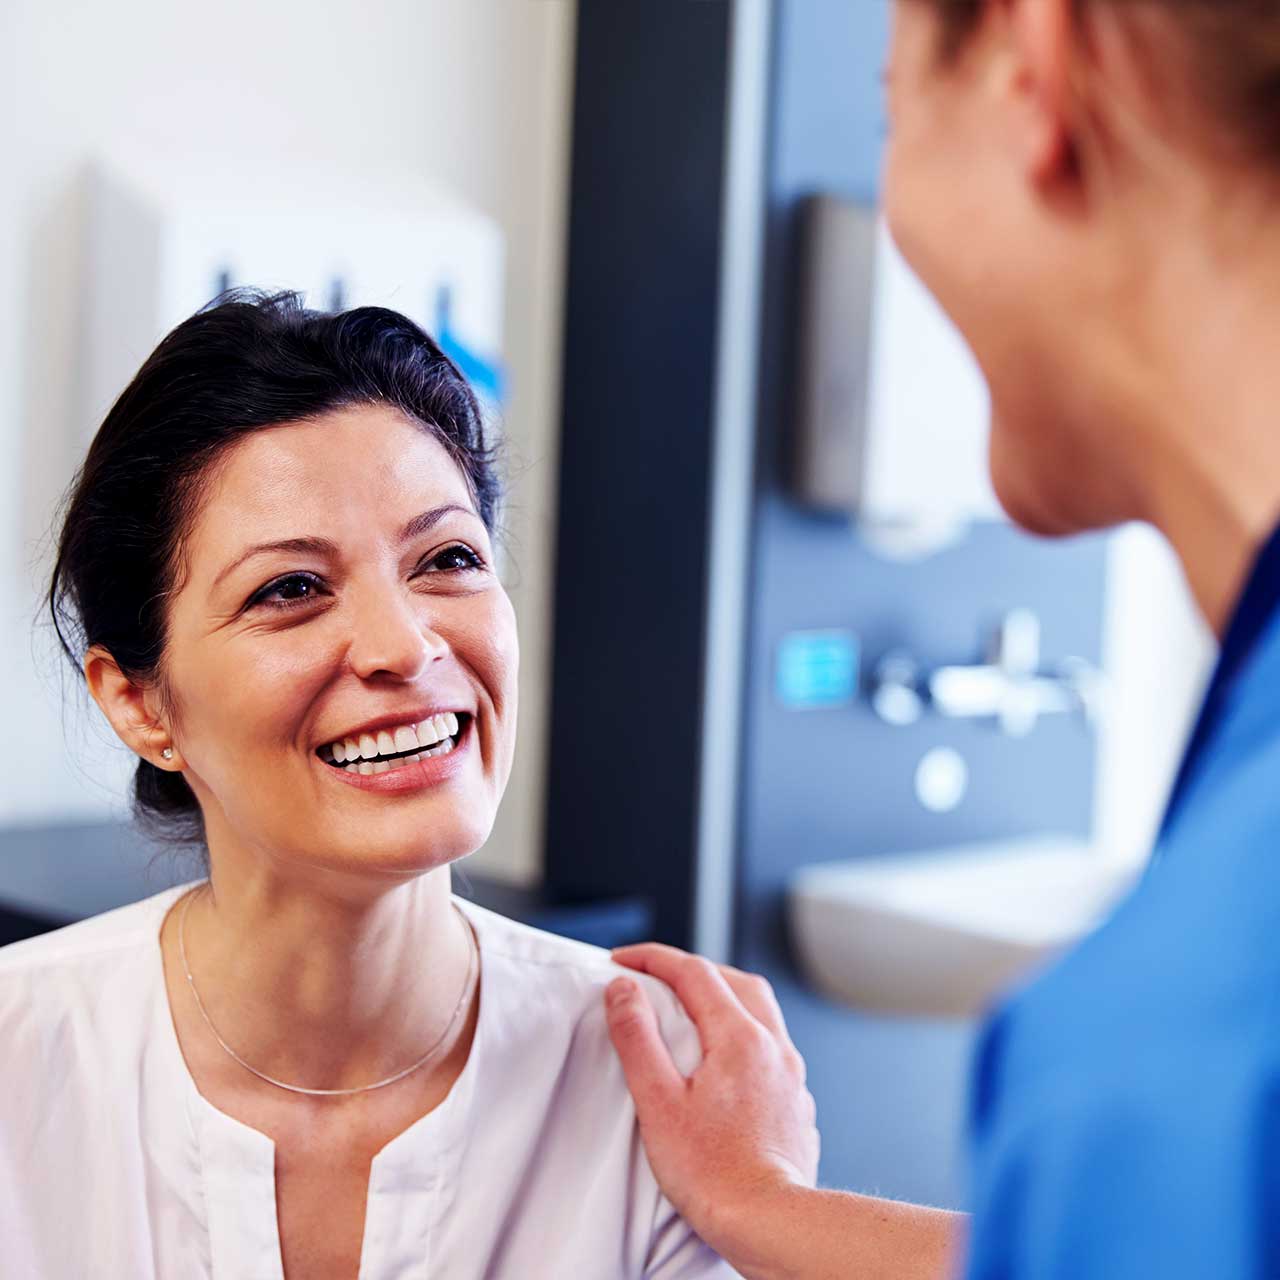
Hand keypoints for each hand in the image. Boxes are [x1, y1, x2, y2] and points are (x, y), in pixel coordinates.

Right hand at [604, 943, 819, 1272]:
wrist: (770, 1222)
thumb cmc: (712, 1172)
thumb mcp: (658, 1101)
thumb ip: (638, 1038)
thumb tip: (624, 989)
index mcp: (739, 1037)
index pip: (694, 972)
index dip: (653, 959)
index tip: (622, 960)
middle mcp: (773, 1046)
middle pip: (735, 980)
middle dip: (693, 969)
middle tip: (656, 976)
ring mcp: (791, 1074)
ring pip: (761, 1011)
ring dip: (725, 996)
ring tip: (692, 1009)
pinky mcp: (797, 1102)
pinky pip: (772, 1045)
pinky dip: (744, 1033)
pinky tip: (726, 1059)